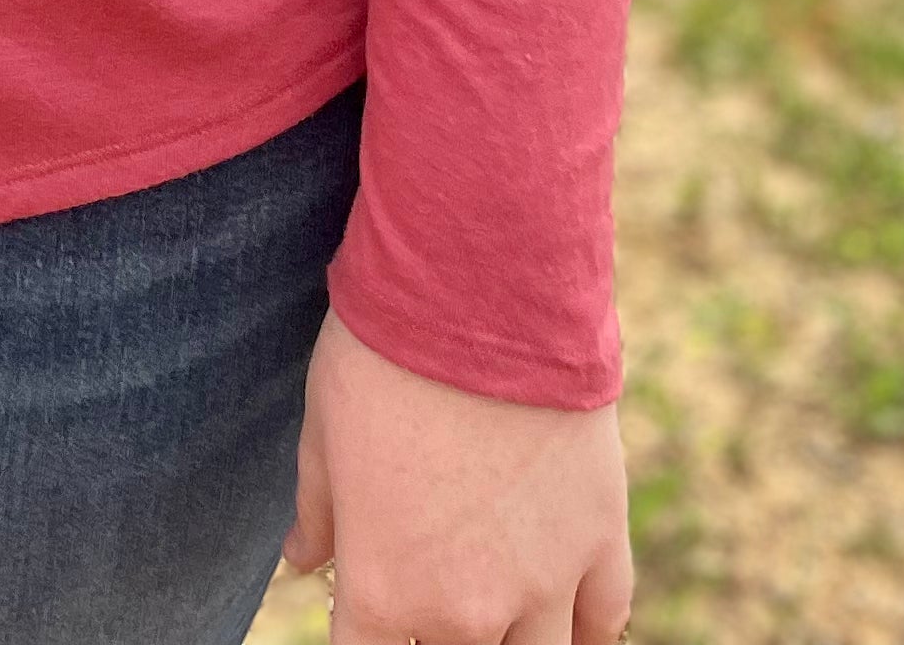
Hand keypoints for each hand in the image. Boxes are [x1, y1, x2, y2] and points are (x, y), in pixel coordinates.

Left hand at [283, 315, 632, 644]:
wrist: (478, 293)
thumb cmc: (382, 354)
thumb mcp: (323, 433)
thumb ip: (318, 512)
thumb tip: (301, 559)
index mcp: (383, 592)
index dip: (362, 638)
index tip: (366, 613)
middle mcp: (464, 611)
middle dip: (433, 632)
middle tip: (429, 582)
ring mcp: (541, 585)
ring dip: (509, 638)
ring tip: (498, 609)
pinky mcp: (600, 542)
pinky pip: (601, 624)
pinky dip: (582, 628)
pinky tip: (567, 619)